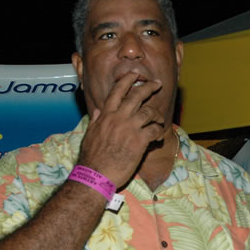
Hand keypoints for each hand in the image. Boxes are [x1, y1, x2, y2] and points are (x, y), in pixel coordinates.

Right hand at [77, 72, 167, 187]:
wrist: (95, 175)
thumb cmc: (91, 158)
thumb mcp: (89, 135)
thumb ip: (96, 121)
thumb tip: (98, 111)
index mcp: (105, 115)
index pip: (117, 91)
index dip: (127, 80)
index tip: (135, 74)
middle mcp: (118, 118)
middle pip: (137, 96)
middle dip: (149, 87)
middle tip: (157, 84)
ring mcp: (130, 128)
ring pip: (149, 112)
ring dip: (157, 114)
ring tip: (160, 119)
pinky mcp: (139, 141)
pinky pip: (155, 130)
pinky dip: (159, 132)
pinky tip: (159, 137)